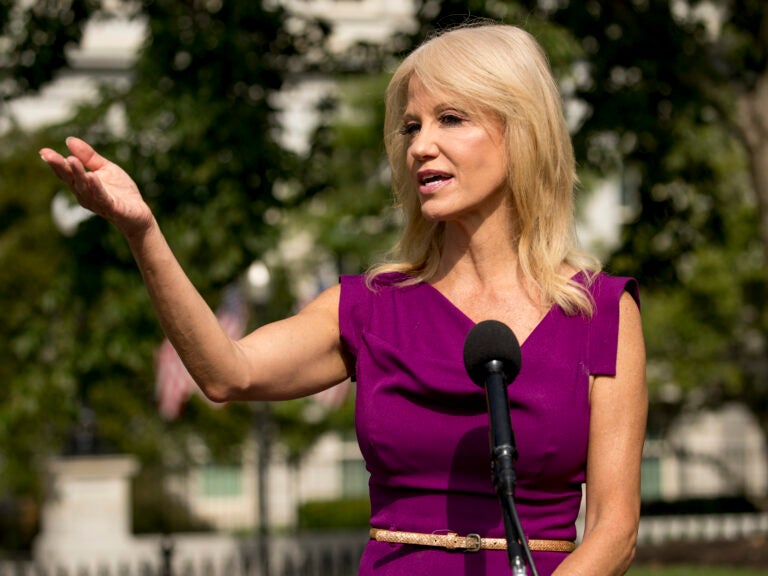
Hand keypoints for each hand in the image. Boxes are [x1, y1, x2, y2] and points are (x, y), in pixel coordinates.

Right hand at [39, 137, 153, 237]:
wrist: (138, 213)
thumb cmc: (120, 191)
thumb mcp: (105, 169)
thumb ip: (89, 157)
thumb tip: (69, 140)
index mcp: (82, 184)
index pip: (65, 173)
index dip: (55, 163)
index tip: (43, 151)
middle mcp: (85, 194)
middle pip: (70, 179)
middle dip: (60, 167)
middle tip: (49, 155)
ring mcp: (97, 202)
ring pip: (84, 187)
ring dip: (77, 174)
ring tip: (71, 160)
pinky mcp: (112, 207)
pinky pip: (102, 197)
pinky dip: (96, 187)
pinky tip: (92, 177)